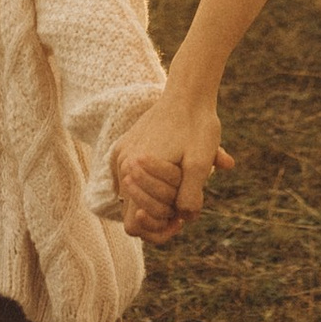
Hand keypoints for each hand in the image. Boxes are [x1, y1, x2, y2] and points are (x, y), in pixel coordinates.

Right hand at [113, 81, 235, 244]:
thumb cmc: (196, 126)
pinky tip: (173, 174)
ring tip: (181, 186)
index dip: (159, 229)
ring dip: (156, 198)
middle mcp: (121, 164)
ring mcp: (121, 155)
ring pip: (134, 195)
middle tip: (184, 204)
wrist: (188, 93)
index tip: (181, 219)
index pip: (135, 224)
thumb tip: (184, 218)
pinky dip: (151, 183)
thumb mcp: (199, 163)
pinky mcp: (125, 147)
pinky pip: (132, 179)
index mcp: (133, 169)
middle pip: (132, 213)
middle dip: (159, 214)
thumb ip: (190, 196)